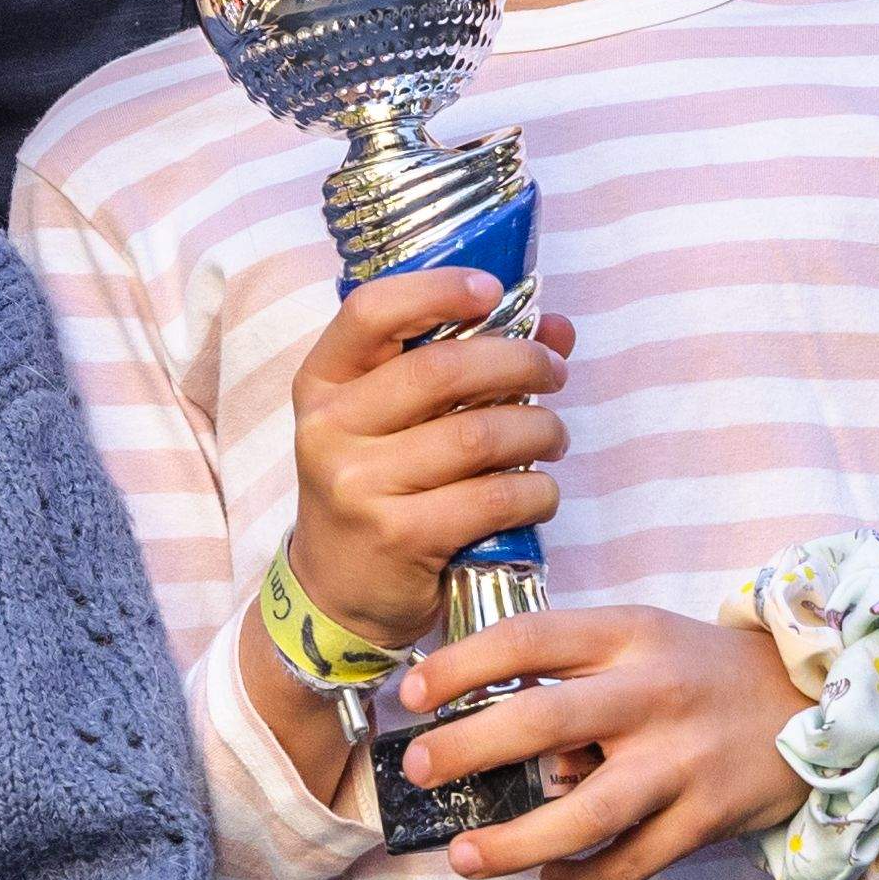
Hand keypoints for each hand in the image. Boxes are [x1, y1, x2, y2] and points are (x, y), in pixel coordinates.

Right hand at [285, 265, 575, 644]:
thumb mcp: (393, 419)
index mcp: (323, 382)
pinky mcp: (399, 537)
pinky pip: (494, 498)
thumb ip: (462, 364)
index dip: (436, 289)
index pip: (371, 311)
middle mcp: (330, 429)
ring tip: (554, 435)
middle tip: (555, 372)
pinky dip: (537, 490)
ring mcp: (359, 486)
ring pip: (479, 436)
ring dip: (539, 429)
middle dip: (519, 362)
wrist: (339, 590)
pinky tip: (541, 491)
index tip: (492, 290)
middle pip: (442, 371)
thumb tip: (555, 329)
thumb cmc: (379, 484)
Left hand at [392, 605, 811, 879]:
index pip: (530, 638)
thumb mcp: (640, 637)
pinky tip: (550, 877)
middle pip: (547, 721)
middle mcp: (652, 693)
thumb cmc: (698, 671)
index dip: (462, 664)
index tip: (413, 694)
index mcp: (628, 634)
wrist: (811, 702)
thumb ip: (573, 669)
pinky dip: (583, 879)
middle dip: (471, 748)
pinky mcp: (706, 817)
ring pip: (588, 812)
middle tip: (419, 771)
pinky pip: (631, 862)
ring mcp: (682, 761)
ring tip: (465, 856)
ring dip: (517, 841)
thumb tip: (484, 722)